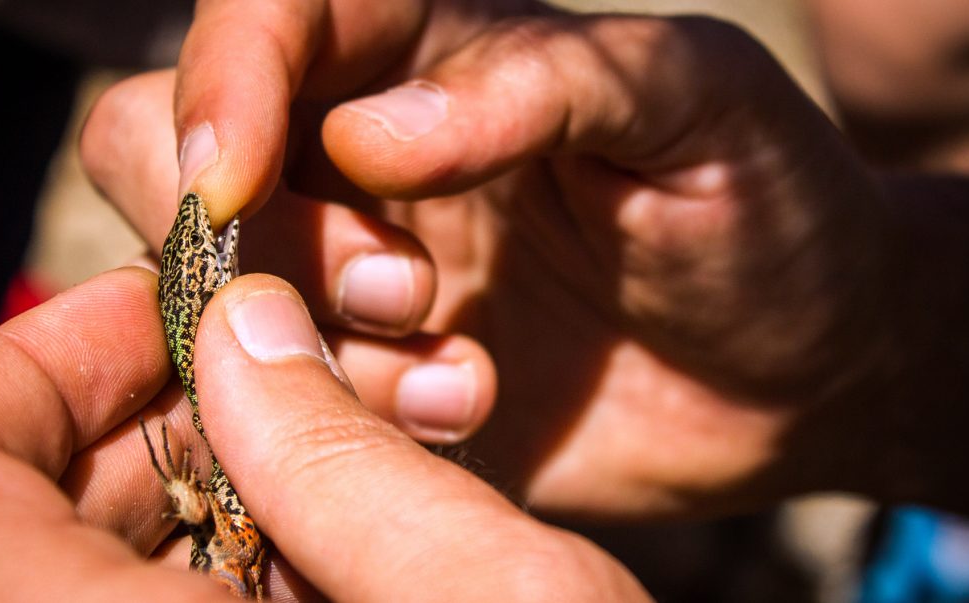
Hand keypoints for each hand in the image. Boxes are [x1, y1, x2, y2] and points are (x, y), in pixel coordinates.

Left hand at [0, 268, 649, 600]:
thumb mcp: (495, 591)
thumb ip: (333, 458)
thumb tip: (246, 328)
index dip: (27, 375)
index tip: (168, 315)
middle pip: (11, 516)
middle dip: (150, 405)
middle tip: (282, 341)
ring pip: (105, 553)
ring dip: (215, 460)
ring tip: (344, 412)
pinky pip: (181, 595)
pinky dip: (243, 531)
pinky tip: (350, 491)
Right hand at [83, 4, 901, 519]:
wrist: (803, 371)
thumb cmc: (768, 207)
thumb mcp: (693, 104)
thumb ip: (544, 87)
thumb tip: (363, 135)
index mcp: (438, 51)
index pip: (273, 22)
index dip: (219, 80)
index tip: (227, 174)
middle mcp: (368, 160)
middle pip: (166, 147)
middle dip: (248, 232)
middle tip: (403, 289)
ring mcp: (360, 278)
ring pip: (212, 291)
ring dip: (308, 344)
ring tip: (466, 374)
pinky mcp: (375, 383)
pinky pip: (279, 400)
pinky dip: (346, 418)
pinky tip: (477, 410)